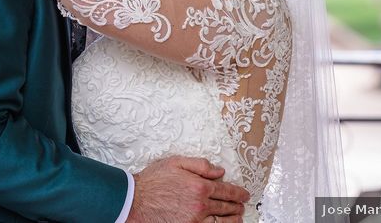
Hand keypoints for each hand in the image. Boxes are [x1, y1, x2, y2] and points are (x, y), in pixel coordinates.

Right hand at [127, 156, 248, 222]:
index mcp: (200, 186)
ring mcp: (195, 220)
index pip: (227, 191)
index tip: (244, 195)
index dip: (239, 193)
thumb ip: (200, 165)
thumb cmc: (153, 181)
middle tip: (241, 205)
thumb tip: (219, 171)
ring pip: (222, 222)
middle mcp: (201, 204)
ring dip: (233, 219)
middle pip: (227, 207)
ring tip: (238, 217)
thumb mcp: (176, 163)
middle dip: (237, 206)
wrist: (136, 200)